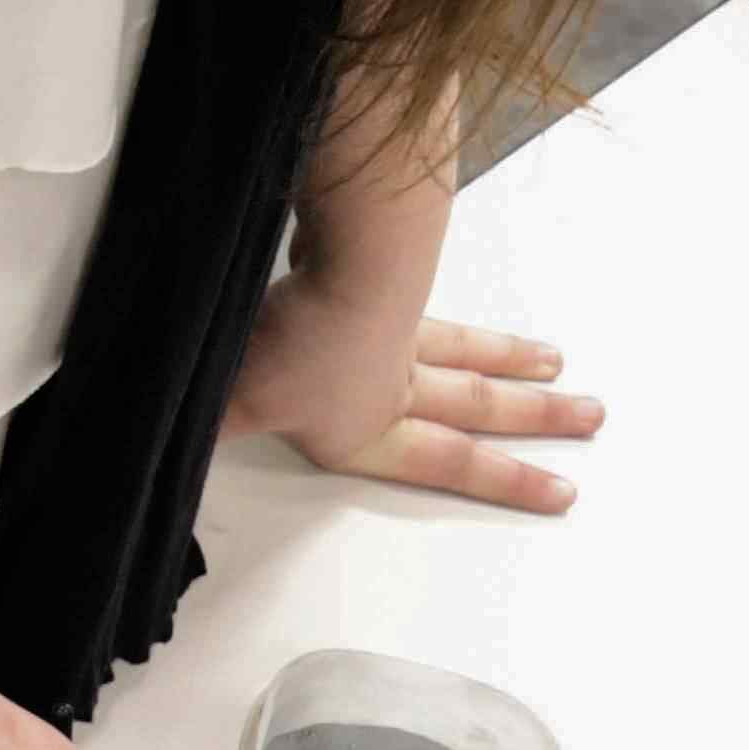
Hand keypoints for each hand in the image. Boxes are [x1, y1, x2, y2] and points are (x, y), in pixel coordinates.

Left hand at [223, 273, 604, 518]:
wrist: (337, 258)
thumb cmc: (293, 341)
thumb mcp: (228, 407)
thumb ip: (194, 440)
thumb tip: (156, 461)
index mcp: (363, 428)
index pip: (442, 465)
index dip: (502, 483)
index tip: (560, 492)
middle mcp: (392, 381)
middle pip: (476, 404)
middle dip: (534, 418)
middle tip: (592, 418)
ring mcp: (394, 326)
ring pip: (465, 348)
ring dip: (511, 357)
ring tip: (555, 360)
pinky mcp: (385, 274)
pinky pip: (425, 297)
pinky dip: (455, 303)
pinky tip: (451, 294)